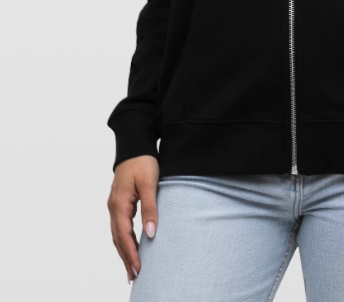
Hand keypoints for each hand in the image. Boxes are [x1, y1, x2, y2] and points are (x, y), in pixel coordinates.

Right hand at [108, 155, 159, 282]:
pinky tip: (130, 246)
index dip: (131, 254)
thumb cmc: (143, 162)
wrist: (135, 145)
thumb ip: (150, 208)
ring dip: (124, 251)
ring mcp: (115, 206)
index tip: (138, 269)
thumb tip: (151, 233)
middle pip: (118, 239)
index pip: (124, 236)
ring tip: (132, 268)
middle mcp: (114, 208)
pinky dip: (124, 240)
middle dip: (125, 258)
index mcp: (119, 205)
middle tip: (133, 276)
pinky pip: (120, 226)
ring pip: (117, 234)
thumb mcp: (150, 184)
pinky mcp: (119, 203)